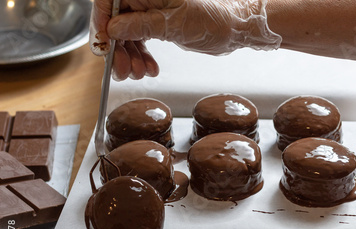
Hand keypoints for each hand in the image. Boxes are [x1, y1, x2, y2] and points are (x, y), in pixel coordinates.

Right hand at [89, 0, 281, 80]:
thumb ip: (141, 25)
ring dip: (129, 57)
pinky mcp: (156, 24)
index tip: (103, 43)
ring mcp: (150, 11)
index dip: (102, 20)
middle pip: (116, 20)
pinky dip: (141, 57)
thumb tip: (113, 28)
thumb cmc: (211, 19)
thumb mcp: (174, 24)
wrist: (232, 29)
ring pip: (126, 33)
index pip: (111, 0)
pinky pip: (139, 40)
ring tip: (139, 73)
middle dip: (117, 48)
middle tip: (123, 69)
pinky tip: (148, 69)